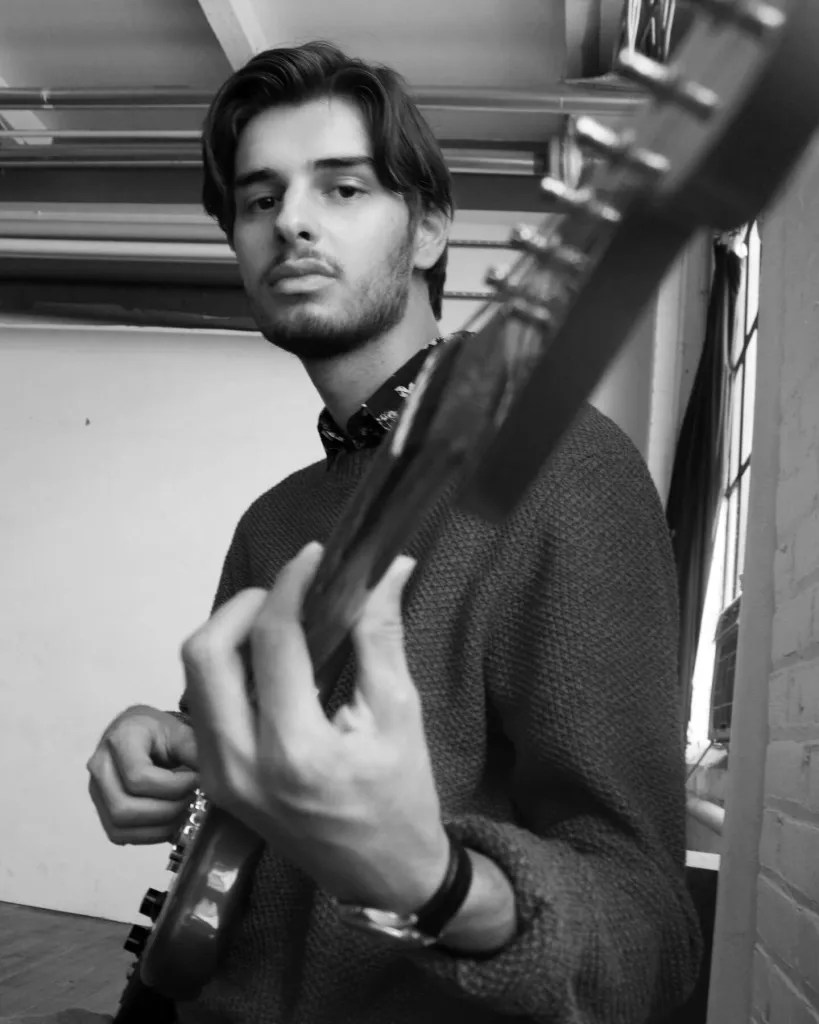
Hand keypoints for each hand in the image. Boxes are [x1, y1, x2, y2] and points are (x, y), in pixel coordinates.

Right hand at [86, 705, 198, 844]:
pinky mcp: (101, 811)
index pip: (138, 777)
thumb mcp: (178, 731)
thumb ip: (194, 750)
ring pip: (121, 826)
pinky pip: (121, 835)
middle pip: (124, 808)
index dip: (173, 786)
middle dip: (167, 810)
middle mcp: (100, 767)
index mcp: (119, 740)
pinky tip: (171, 821)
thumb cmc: (158, 732)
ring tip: (184, 810)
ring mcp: (96, 791)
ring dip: (160, 826)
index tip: (196, 780)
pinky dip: (150, 835)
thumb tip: (213, 777)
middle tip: (192, 799)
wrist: (137, 733)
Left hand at [181, 542, 449, 913]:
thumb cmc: (401, 796)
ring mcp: (217, 775)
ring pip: (195, 675)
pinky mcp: (212, 779)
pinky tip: (270, 663)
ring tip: (281, 623)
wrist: (379, 875)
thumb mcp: (400, 713)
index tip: (314, 555)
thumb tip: (387, 567)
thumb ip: (382, 635)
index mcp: (294, 750)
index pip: (274, 641)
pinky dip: (228, 668)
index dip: (292, 585)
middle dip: (244, 605)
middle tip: (289, 593)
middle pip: (205, 652)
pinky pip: (204, 703)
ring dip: (229, 634)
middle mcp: (239, 763)